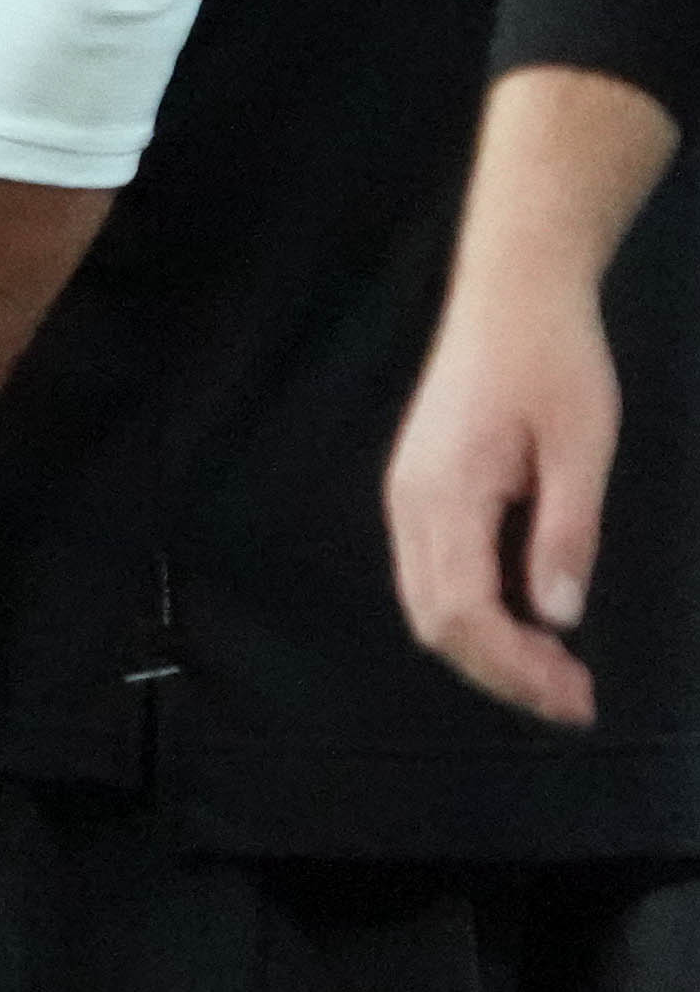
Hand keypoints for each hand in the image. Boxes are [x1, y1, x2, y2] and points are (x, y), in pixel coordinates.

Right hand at [391, 262, 621, 727]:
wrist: (514, 294)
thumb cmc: (554, 359)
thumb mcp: (581, 446)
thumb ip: (566, 533)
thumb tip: (559, 618)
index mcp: (444, 496)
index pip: (465, 612)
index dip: (517, 667)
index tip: (577, 696)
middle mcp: (411, 505)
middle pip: (436, 621)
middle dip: (502, 671)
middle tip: (575, 698)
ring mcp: (409, 497)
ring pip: (429, 603)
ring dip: (488, 648)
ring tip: (555, 669)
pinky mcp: (422, 490)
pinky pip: (435, 575)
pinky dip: (477, 614)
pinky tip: (526, 617)